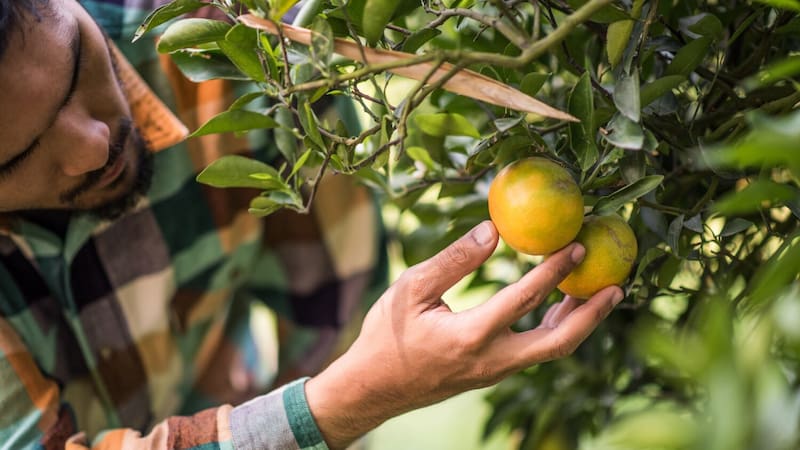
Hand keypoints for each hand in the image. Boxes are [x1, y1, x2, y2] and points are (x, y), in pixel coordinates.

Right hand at [306, 221, 623, 448]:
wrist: (372, 388)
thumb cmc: (386, 335)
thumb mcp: (411, 288)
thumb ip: (455, 259)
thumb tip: (495, 229)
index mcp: (470, 336)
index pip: (524, 299)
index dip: (554, 270)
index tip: (578, 245)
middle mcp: (491, 360)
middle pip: (558, 342)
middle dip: (592, 314)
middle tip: (617, 286)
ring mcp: (494, 372)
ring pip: (550, 351)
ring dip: (578, 323)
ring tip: (599, 293)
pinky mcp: (490, 374)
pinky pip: (534, 352)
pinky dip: (555, 330)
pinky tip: (559, 309)